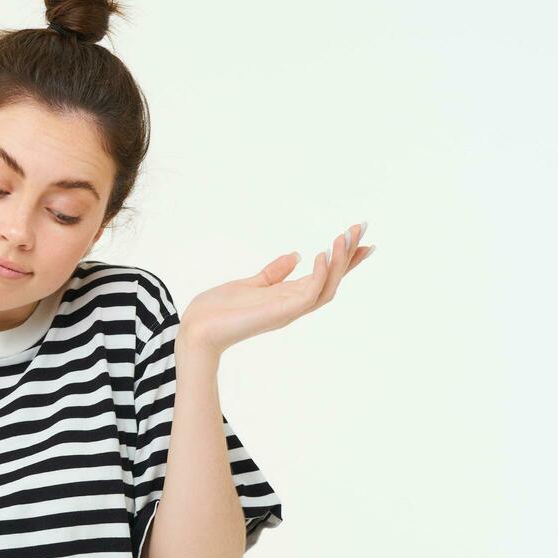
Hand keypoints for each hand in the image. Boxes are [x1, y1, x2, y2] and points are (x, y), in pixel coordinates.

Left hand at [180, 222, 374, 355]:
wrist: (196, 329)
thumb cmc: (218, 311)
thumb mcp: (250, 283)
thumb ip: (273, 272)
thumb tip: (296, 255)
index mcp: (287, 298)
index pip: (324, 277)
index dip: (344, 260)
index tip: (361, 238)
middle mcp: (293, 305)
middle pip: (333, 281)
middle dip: (349, 256)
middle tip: (361, 228)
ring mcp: (288, 310)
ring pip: (327, 287)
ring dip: (340, 262)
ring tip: (345, 237)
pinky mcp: (280, 313)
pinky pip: (309, 293)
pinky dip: (319, 275)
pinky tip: (321, 253)